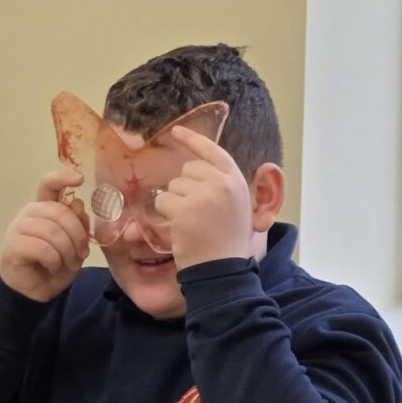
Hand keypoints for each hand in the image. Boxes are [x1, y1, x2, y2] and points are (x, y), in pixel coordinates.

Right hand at [0, 166, 90, 301]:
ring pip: (52, 231)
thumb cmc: (55, 265)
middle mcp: (29, 214)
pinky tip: (53, 267)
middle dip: (77, 234)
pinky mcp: (11, 247)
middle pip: (58, 211)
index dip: (63, 178)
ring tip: (69, 263)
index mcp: (44, 208)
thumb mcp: (75, 243)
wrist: (37, 291)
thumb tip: (77, 203)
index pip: (48, 184)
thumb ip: (77, 222)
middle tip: (82, 253)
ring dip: (68, 251)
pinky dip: (54, 260)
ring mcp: (17, 229)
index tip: (80, 179)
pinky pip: (42, 248)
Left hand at [155, 127, 254, 269]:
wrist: (223, 270)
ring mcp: (202, 195)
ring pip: (173, 186)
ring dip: (176, 203)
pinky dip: (166, 214)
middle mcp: (221, 183)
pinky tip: (181, 228)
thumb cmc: (228, 244)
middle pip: (188, 170)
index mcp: (236, 181)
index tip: (177, 131)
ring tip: (191, 224)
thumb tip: (201, 171)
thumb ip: (224, 187)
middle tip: (196, 213)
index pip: (213, 151)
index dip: (193, 140)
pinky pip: (163, 201)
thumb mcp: (238, 209)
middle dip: (185, 188)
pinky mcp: (184, 209)